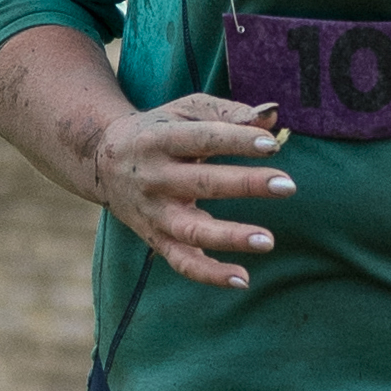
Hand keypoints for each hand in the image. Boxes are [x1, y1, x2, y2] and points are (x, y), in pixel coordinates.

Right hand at [89, 91, 295, 291]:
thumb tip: (271, 117)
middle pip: (201, 183)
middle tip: (287, 185)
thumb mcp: (186, 111)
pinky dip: (210, 274)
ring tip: (268, 241)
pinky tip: (244, 279)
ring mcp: (153, 212)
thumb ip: (229, 112)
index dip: (237, 141)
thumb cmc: (159, 130)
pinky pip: (182, 262)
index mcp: (160, 139)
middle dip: (245, 184)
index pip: (202, 138)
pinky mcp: (156, 239)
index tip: (272, 145)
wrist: (102, 160)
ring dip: (229, 236)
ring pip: (191, 230)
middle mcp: (153, 177)